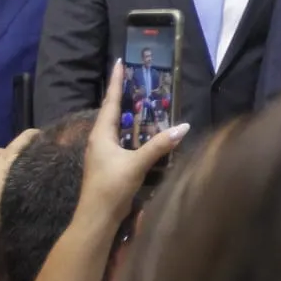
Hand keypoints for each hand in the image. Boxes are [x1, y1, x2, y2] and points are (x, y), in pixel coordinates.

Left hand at [79, 60, 188, 225]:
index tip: (118, 62)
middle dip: (123, 95)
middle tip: (136, 79)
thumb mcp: (137, 163)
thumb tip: (184, 126)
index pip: (110, 102)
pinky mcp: (109, 164)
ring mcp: (102, 153)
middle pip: (112, 111)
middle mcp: (99, 140)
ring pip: (116, 126)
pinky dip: (132, 131)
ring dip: (129, 114)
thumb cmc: (111, 186)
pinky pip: (121, 139)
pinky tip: (143, 133)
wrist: (97, 217)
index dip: (116, 82)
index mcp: (101, 134)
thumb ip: (159, 145)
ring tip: (142, 101)